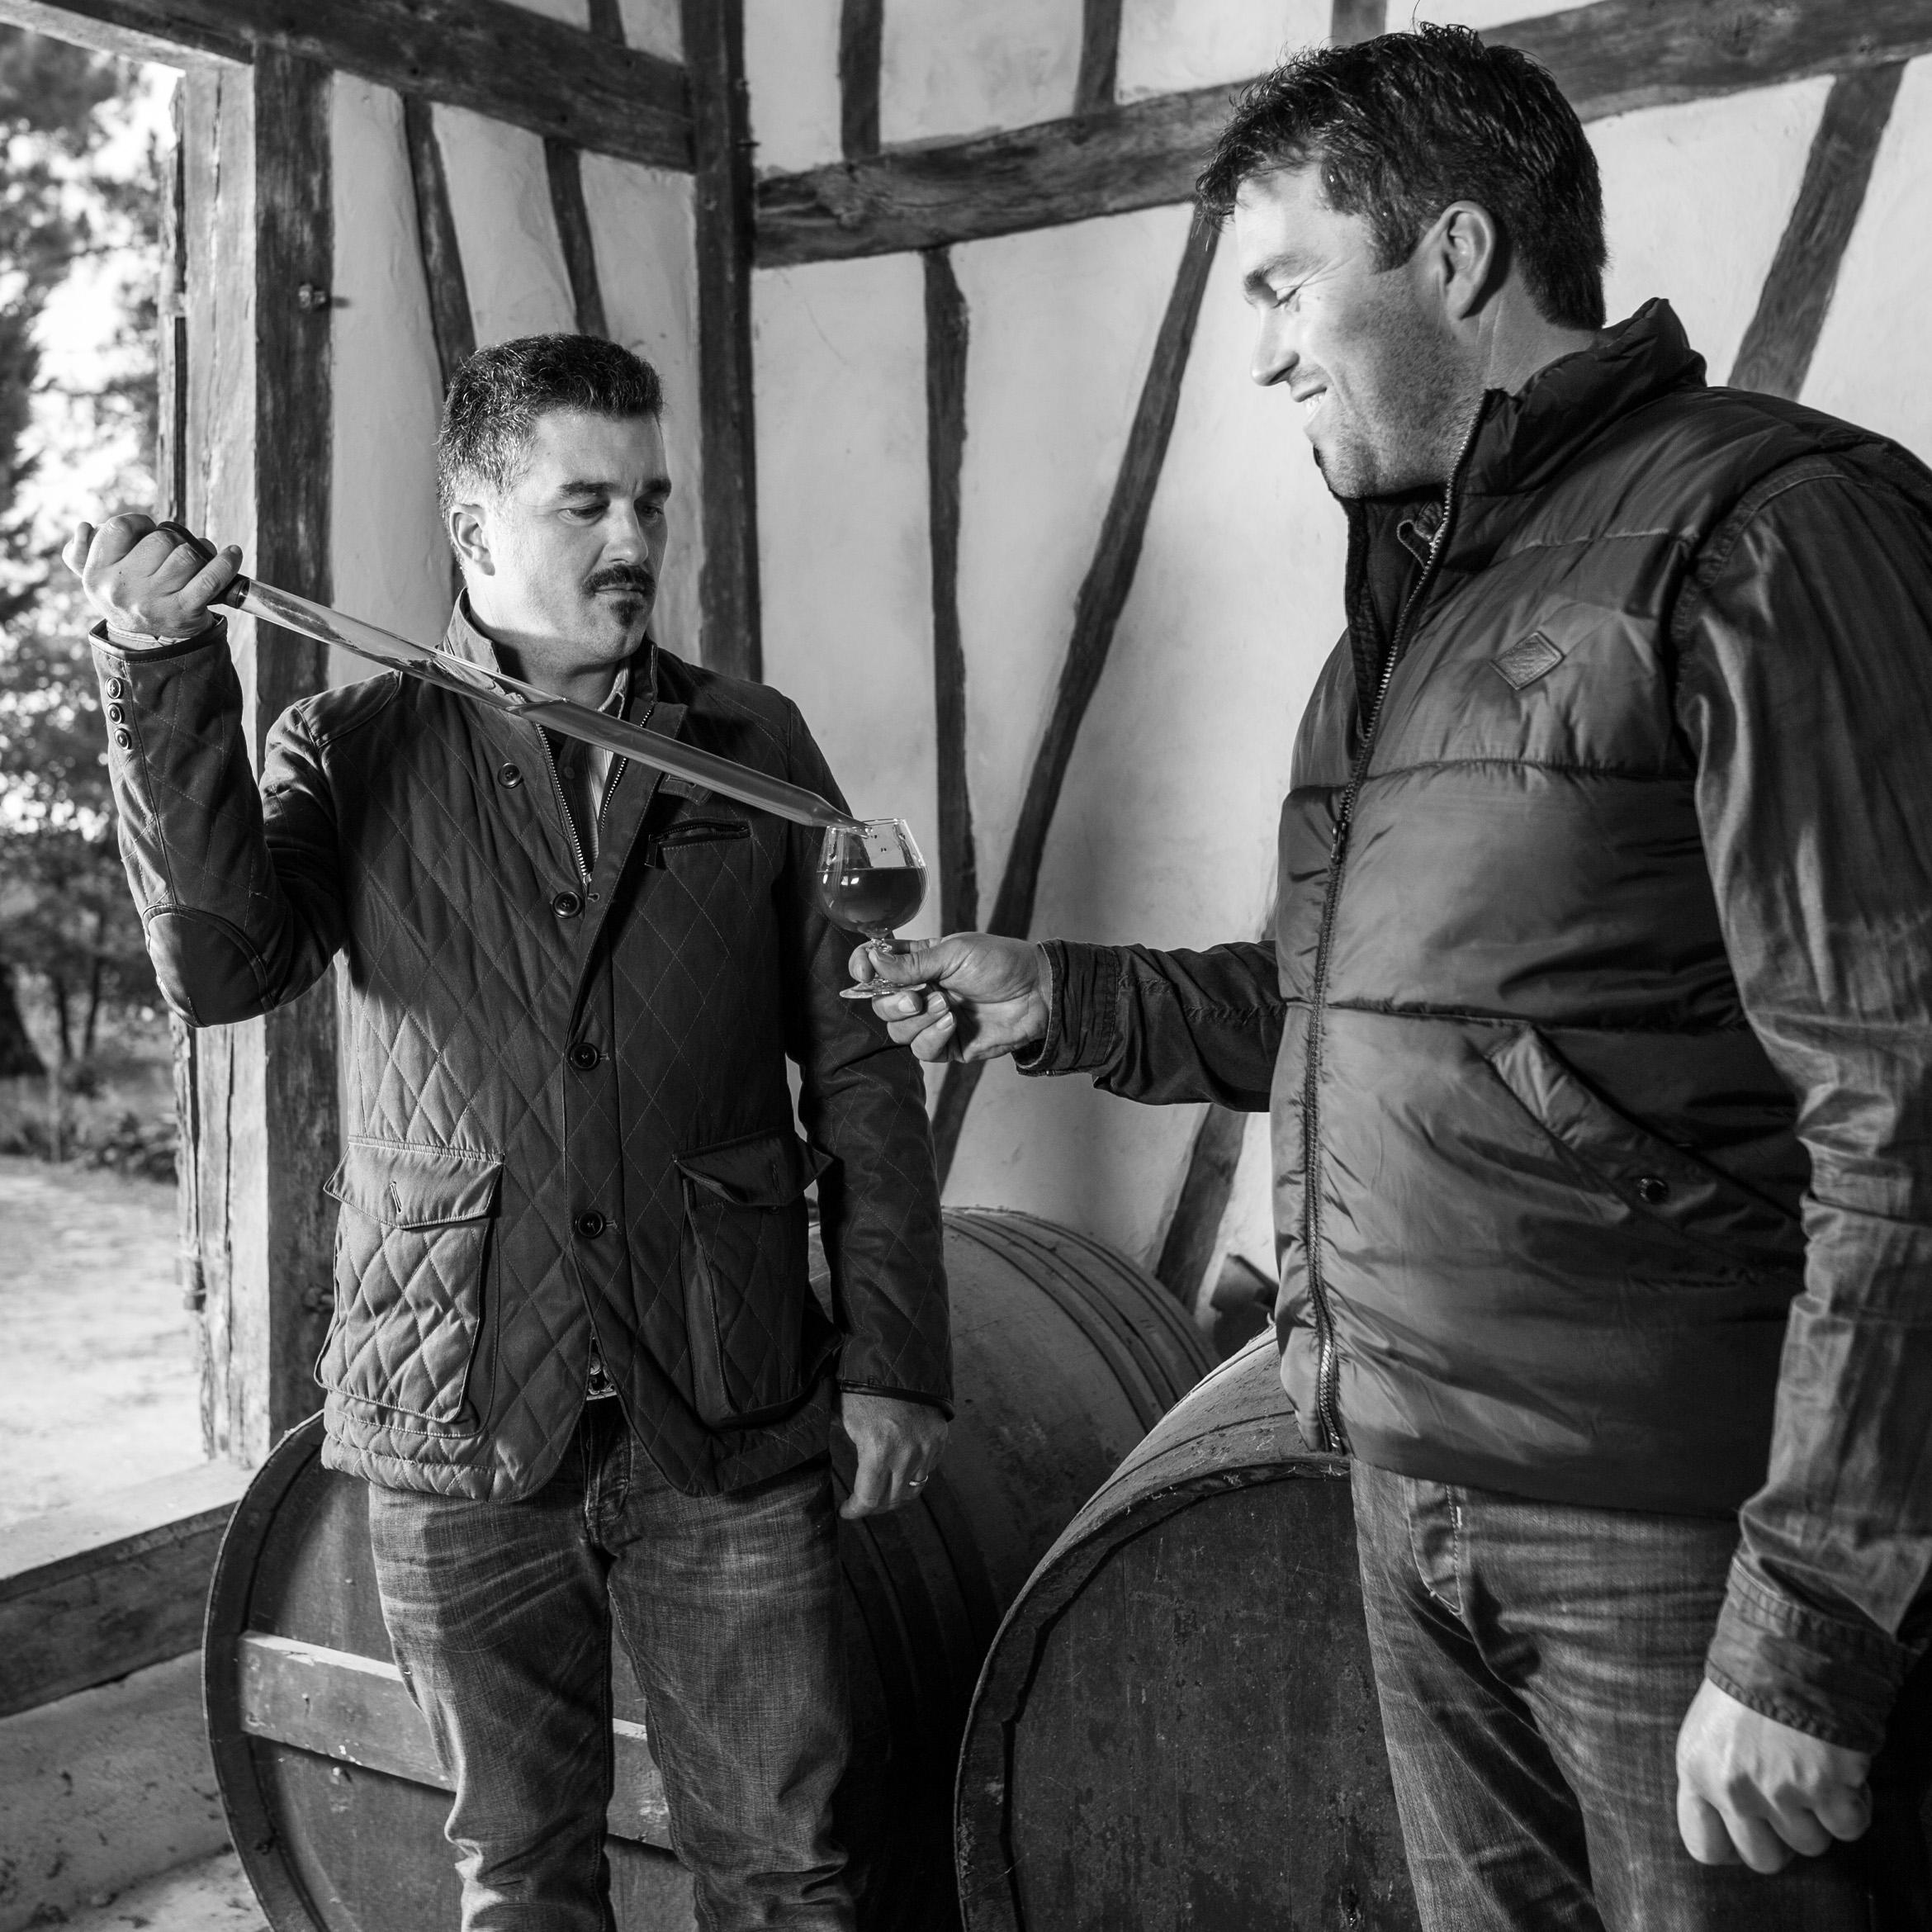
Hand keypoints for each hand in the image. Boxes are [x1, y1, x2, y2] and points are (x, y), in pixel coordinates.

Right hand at [63, 512, 238, 640]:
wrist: (150, 647)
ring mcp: (154, 601)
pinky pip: (211, 578)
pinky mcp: (184, 612)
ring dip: (199, 550)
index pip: (119, 527)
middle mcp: (123, 588)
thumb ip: (82, 551)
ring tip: (197, 557)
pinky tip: (233, 553)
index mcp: (97, 573)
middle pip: (160, 540)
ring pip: (186, 555)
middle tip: (175, 550)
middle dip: (174, 540)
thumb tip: (84, 528)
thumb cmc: (127, 600)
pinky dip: (226, 563)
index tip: (147, 531)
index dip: (139, 523)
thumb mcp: (98, 580)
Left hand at [834, 1389, 947, 1518]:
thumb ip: (845, 1447)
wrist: (900, 1360)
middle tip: (863, 1503)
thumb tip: (833, 1462)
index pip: (868, 1499)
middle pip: (892, 1500)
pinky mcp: (939, 1439)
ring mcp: (926, 1448)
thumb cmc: (865, 1387)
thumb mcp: (845, 1418)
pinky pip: (928, 1469)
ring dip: (897, 1494)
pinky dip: (914, 1475)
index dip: (855, 1510)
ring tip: (884, 1492)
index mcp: (877, 1450)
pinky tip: (901, 1470)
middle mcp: (905, 1454)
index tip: (846, 1511)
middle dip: (875, 1506)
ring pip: (914, 1489)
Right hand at [853, 932, 1049, 1063]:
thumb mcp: (954, 953)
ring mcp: (933, 1020)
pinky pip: (922, 1049)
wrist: (1037, 992)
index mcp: (919, 962)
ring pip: (898, 1030)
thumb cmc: (1001, 963)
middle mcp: (922, 991)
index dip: (863, 968)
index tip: (863, 972)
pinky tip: (953, 1023)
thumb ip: (912, 963)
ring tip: (948, 1006)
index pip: (876, 965)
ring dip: (918, 1020)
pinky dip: (933, 1036)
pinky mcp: (948, 1045)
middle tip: (917, 998)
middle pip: (881, 1004)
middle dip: (893, 1002)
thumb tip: (873, 961)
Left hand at [1675, 1678, 1871, 1872]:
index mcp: (1696, 1769)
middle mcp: (1734, 1788)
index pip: (1704, 1845)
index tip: (1749, 1830)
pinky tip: (1843, 1771)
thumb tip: (1732, 1821)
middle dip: (1782, 1836)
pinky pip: (1849, 1826)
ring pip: (1811, 1844)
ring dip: (1819, 1814)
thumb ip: (1715, 1774)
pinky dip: (1854, 1804)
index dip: (1732, 1845)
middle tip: (1791, 1800)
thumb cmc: (1748, 1679)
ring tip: (1812, 1769)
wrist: (1789, 1643)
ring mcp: (1781, 1790)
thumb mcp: (1708, 1726)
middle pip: (1763, 1859)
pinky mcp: (1827, 1785)